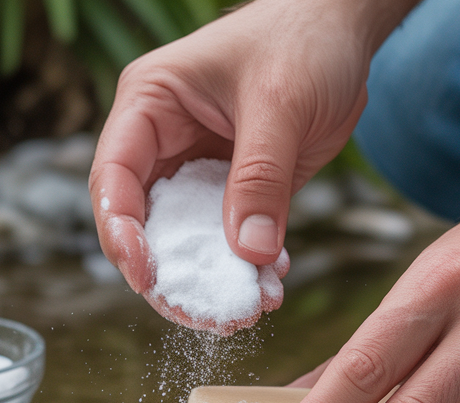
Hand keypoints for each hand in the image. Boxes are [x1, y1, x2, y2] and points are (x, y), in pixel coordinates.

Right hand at [89, 0, 402, 329]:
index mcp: (149, 106)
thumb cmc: (303, 39)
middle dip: (172, 275)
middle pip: (146, 224)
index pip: (113, 178)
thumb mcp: (281, 104)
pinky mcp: (238, 189)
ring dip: (213, 280)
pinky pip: (232, 239)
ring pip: (189, 241)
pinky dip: (249, 267)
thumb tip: (250, 253)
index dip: (122, 233)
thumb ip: (261, 177)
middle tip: (204, 317)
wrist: (346, 27)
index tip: (148, 276)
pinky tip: (272, 288)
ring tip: (245, 314)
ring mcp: (199, 169)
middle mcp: (164, 142)